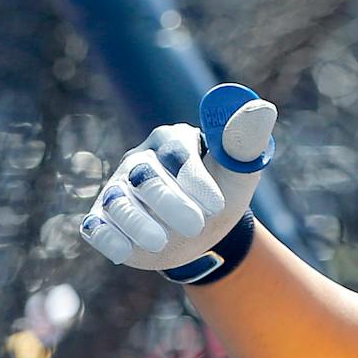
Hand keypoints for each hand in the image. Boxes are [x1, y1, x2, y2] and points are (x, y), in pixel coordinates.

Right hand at [81, 85, 275, 281]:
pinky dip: (107, 238)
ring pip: (118, 201)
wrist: (205, 234)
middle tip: (194, 226)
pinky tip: (123, 250)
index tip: (217, 205)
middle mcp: (139, 161)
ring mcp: (118, 190)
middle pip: (145, 175)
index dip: (195, 178)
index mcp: (172, 141)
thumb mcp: (240, 171)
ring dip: (137, 222)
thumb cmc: (222, 194)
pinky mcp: (104, 219)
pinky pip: (96, 227)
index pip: (178, 152)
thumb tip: (261, 107)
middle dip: (167, 200)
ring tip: (161, 242)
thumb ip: (246, 141)